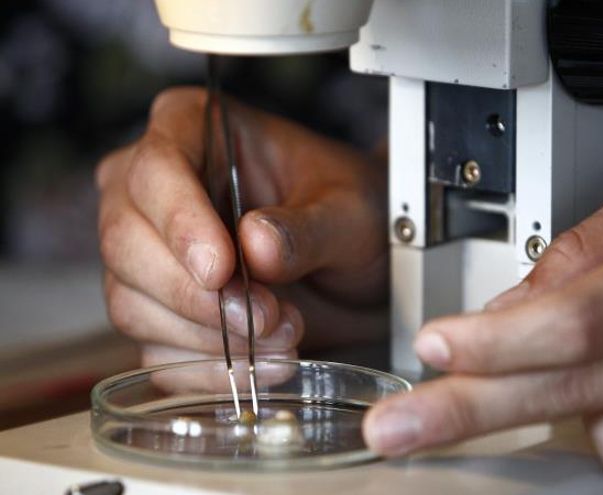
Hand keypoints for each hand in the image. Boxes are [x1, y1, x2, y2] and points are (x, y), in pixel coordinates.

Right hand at [97, 87, 388, 365]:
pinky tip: (261, 366)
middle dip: (198, 295)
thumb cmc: (354, 214)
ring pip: (131, 302)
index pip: (156, 169)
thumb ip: (306, 228)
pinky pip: (154, 350)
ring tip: (284, 336)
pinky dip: (207, 368)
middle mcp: (156, 188)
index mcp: (196, 130)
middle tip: (267, 315)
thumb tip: (256, 243)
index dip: (180, 223)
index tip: (220, 269)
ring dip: (209, 336)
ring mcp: (148, 252)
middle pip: (127, 241)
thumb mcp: (350, 213)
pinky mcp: (160, 310)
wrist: (364, 264)